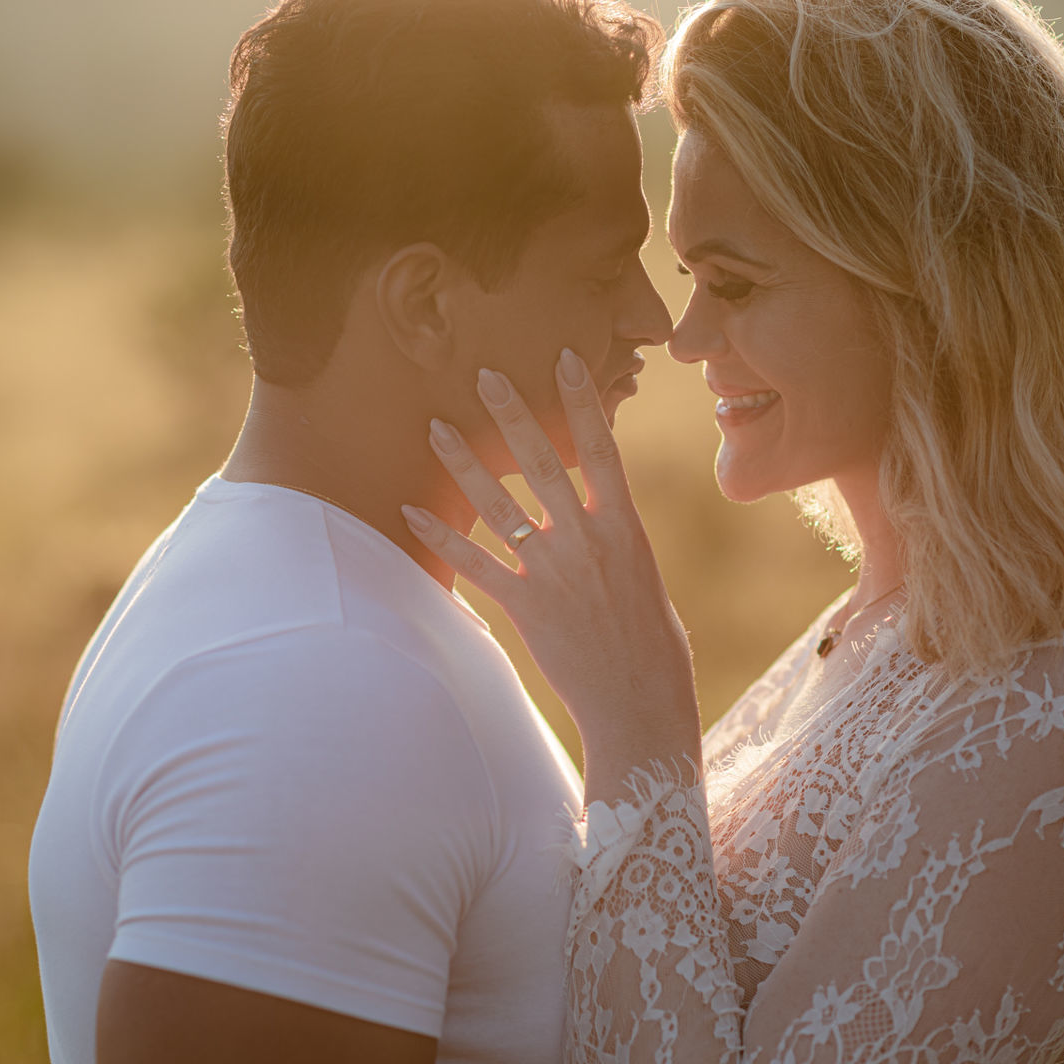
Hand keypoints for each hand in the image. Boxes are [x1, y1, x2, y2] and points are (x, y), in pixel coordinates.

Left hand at [401, 350, 700, 774]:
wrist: (641, 702)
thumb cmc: (653, 648)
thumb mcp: (645, 580)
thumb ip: (615, 542)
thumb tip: (599, 521)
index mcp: (625, 528)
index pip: (603, 450)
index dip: (582, 403)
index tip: (564, 360)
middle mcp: (587, 540)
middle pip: (544, 463)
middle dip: (513, 415)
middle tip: (485, 375)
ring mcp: (553, 571)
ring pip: (500, 506)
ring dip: (464, 465)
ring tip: (436, 429)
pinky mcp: (525, 606)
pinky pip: (474, 564)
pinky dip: (441, 537)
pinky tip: (411, 512)